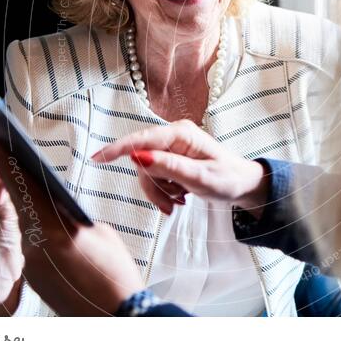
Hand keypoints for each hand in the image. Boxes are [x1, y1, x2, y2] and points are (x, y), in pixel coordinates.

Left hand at [0, 142, 143, 315]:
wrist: (114, 312)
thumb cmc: (115, 272)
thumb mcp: (100, 233)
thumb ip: (74, 216)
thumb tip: (60, 207)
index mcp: (54, 229)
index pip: (24, 189)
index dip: (9, 165)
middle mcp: (36, 246)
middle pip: (24, 209)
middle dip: (24, 191)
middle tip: (23, 169)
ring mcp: (31, 265)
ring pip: (29, 231)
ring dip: (38, 219)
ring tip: (54, 212)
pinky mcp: (34, 279)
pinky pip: (33, 251)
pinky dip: (43, 241)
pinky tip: (60, 245)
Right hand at [91, 119, 269, 215]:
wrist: (242, 185)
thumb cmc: (227, 179)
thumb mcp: (200, 177)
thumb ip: (169, 167)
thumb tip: (137, 157)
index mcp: (181, 134)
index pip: (143, 139)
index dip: (119, 149)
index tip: (98, 158)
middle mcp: (174, 135)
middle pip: (142, 161)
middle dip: (154, 187)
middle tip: (171, 206)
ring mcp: (171, 146)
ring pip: (146, 172)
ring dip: (159, 192)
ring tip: (179, 203)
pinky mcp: (170, 157)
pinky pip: (154, 176)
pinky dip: (163, 191)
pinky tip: (179, 197)